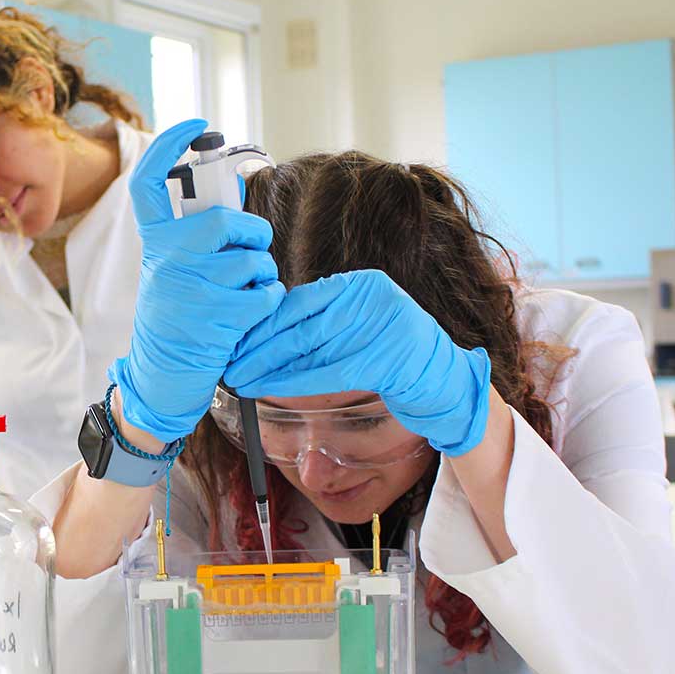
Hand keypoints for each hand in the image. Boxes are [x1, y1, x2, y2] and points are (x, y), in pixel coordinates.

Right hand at [109, 119, 284, 441]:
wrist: (164, 375)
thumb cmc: (177, 317)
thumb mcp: (171, 272)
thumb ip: (194, 239)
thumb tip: (238, 195)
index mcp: (155, 244)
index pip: (149, 181)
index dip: (171, 145)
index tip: (197, 127)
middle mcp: (168, 260)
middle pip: (225, 221)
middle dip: (251, 235)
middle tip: (251, 249)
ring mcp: (192, 288)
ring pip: (254, 260)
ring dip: (261, 275)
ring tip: (243, 292)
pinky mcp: (220, 316)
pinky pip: (266, 292)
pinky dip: (268, 301)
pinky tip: (249, 314)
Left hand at [225, 270, 491, 454]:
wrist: (445, 382)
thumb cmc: (394, 356)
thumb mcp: (360, 327)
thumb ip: (325, 321)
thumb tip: (267, 331)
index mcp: (361, 285)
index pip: (301, 300)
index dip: (265, 322)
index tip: (236, 338)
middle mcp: (370, 299)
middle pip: (301, 323)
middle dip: (260, 346)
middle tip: (230, 362)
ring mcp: (379, 327)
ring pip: (309, 349)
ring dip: (269, 367)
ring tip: (240, 379)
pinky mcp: (384, 360)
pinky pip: (326, 372)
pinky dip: (293, 381)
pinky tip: (269, 389)